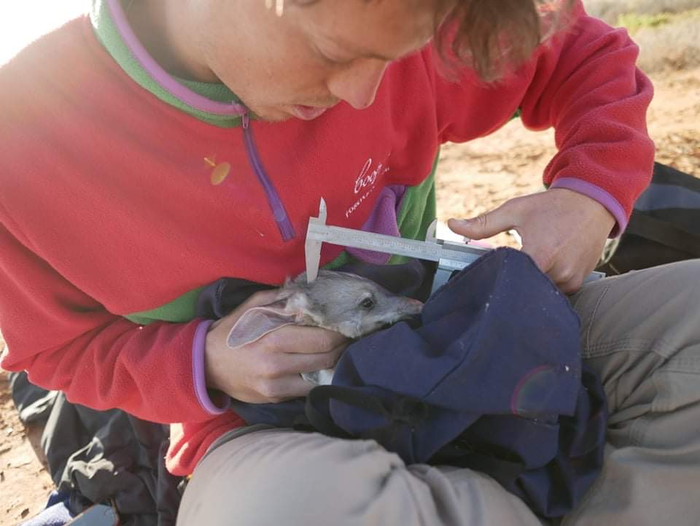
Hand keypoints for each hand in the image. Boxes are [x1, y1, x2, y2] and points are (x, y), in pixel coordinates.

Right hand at [204, 289, 348, 402]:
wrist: (206, 364)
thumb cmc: (233, 331)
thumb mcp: (253, 306)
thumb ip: (282, 299)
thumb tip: (310, 295)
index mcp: (274, 339)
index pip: (322, 338)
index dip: (339, 333)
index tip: (346, 326)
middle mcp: (277, 365)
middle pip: (326, 358)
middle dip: (340, 347)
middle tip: (346, 338)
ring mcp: (276, 386)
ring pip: (320, 377)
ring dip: (332, 364)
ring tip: (336, 352)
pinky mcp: (274, 399)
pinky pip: (305, 389)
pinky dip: (315, 378)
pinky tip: (317, 367)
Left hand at [448, 188, 615, 292]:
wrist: (592, 203)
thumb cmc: (551, 206)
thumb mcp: (514, 210)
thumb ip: (483, 223)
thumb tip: (452, 225)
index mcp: (540, 254)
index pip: (509, 280)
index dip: (495, 278)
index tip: (487, 274)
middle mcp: (558, 272)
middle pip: (523, 288)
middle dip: (511, 282)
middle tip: (503, 271)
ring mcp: (571, 280)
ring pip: (538, 291)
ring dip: (528, 283)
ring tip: (527, 265)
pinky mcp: (579, 282)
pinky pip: (554, 291)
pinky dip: (544, 282)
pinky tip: (541, 268)